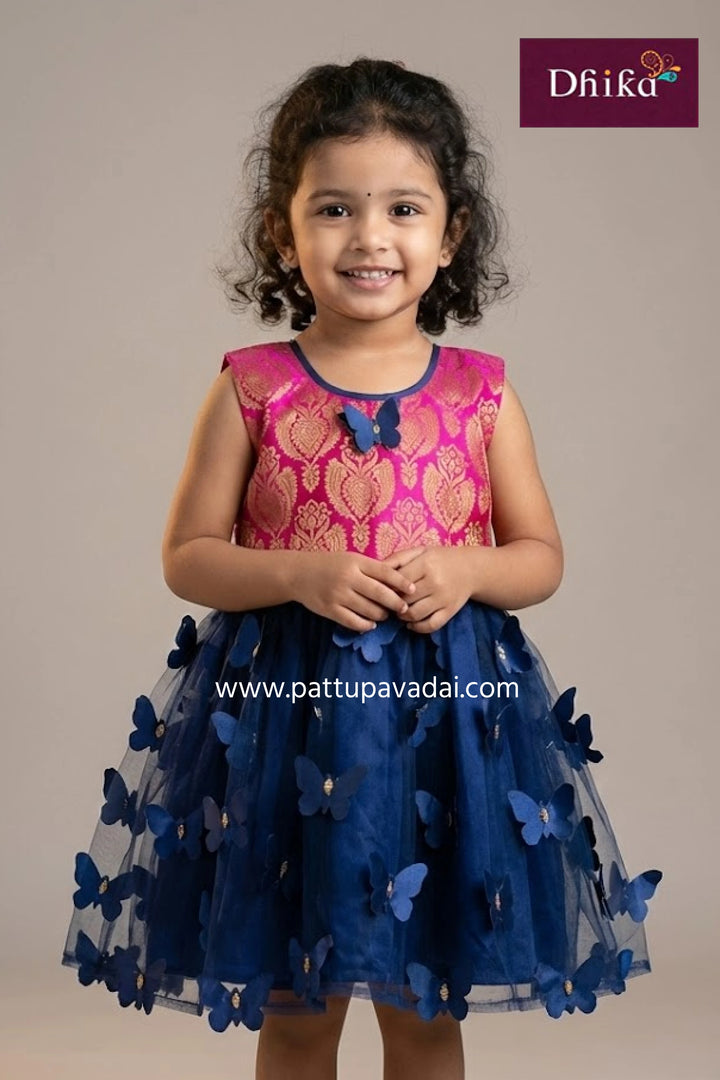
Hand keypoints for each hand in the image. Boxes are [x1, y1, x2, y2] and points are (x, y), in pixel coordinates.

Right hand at [292, 551, 415, 631]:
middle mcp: (348, 578)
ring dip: (381, 615)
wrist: (298, 573)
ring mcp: (339, 595)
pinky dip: (366, 625)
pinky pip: (354, 622)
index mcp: (356, 562)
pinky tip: (370, 623)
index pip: (385, 572)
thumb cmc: (329, 565)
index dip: (401, 582)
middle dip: (395, 602)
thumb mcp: (351, 559)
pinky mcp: (330, 610)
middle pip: (379, 593)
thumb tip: (398, 581)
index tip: (412, 589)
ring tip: (385, 615)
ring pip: (369, 610)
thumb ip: (371, 568)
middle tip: (403, 608)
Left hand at [381, 546, 477, 632]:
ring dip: (402, 616)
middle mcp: (435, 582)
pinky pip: (431, 625)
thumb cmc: (440, 559)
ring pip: (415, 614)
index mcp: (426, 564)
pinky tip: (411, 624)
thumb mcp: (420, 551)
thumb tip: (375, 570)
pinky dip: (418, 628)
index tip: (381, 589)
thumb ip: (398, 559)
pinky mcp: (450, 611)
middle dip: (392, 603)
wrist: (471, 569)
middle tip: (387, 603)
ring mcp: (443, 599)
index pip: (397, 581)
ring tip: (398, 611)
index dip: (386, 587)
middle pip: (404, 599)